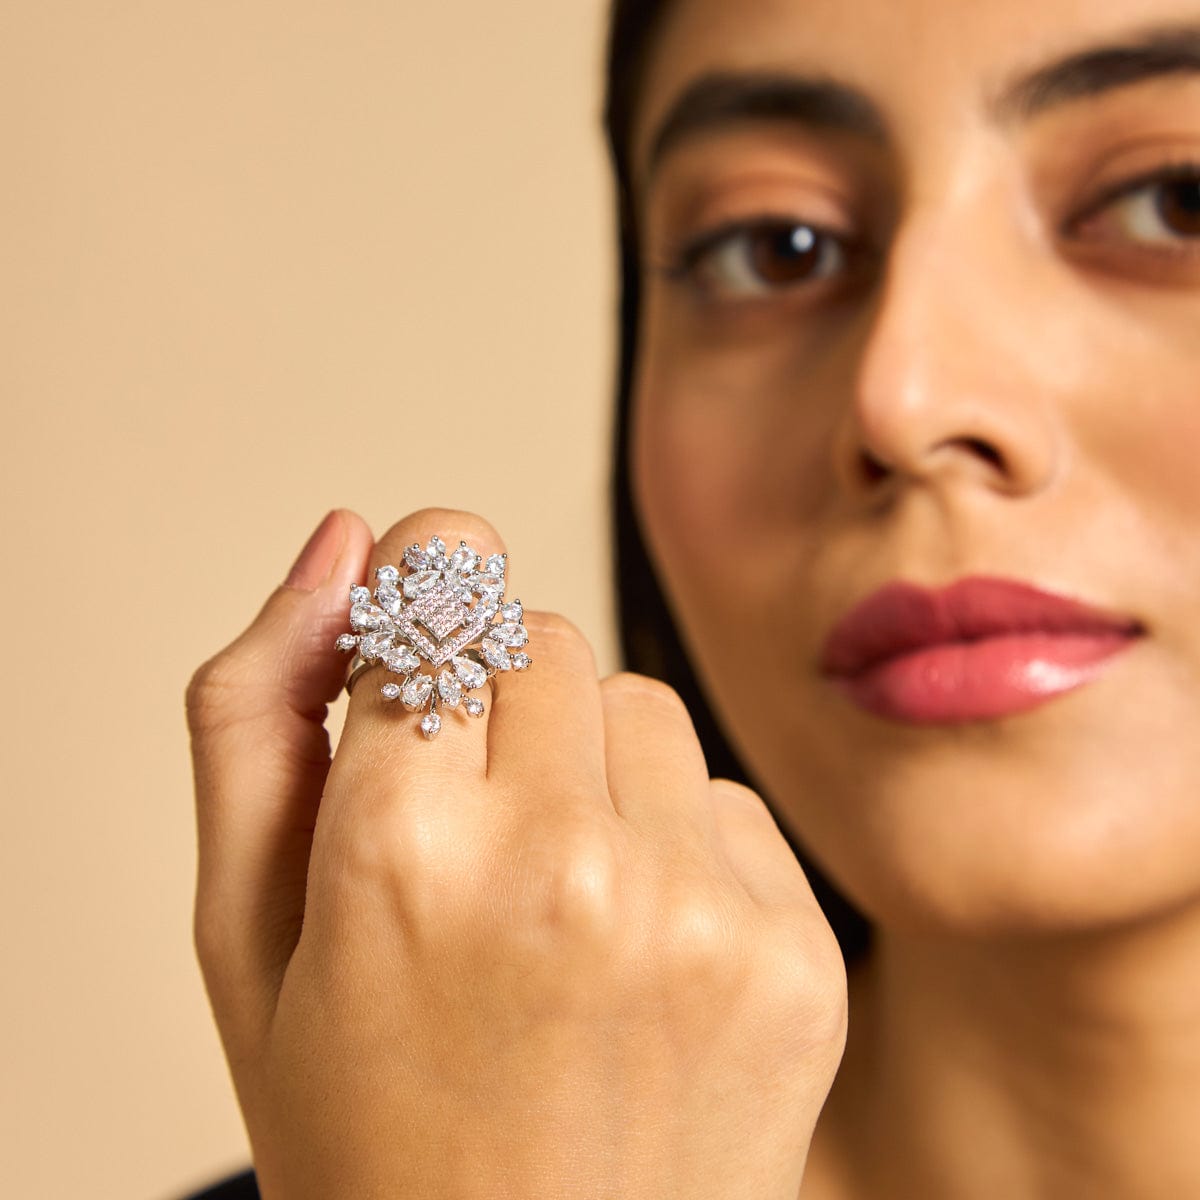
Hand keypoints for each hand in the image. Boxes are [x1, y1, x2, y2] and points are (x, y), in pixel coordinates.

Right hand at [187, 507, 847, 1198]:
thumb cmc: (368, 1131)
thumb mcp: (245, 940)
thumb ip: (257, 715)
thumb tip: (344, 543)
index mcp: (401, 854)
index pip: (439, 586)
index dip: (416, 607)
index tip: (411, 645)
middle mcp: (564, 865)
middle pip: (539, 636)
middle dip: (491, 696)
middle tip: (463, 832)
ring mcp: (696, 910)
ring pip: (636, 699)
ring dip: (585, 761)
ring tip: (547, 900)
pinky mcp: (795, 951)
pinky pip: (723, 794)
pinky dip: (672, 839)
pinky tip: (630, 950)